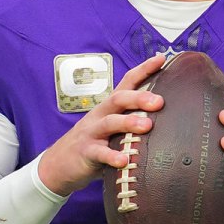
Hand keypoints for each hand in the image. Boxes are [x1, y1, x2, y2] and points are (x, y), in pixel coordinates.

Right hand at [38, 55, 165, 196]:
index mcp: (110, 107)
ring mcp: (92, 132)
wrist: (59, 164)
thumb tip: (165, 117)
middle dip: (139, 97)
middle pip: (119, 99)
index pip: (127, 82)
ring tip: (147, 127)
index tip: (161, 58)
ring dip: (129, 123)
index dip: (143, 69)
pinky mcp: (86, 152)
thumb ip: (132, 121)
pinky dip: (112, 156)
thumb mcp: (112, 128)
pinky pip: (100, 153)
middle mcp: (101, 115)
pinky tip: (125, 160)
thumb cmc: (94, 143)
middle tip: (159, 102)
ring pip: (110, 122)